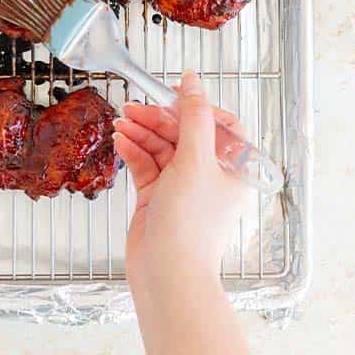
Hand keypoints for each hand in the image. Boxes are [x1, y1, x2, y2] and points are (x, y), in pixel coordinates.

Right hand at [112, 70, 248, 295]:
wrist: (167, 272)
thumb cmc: (190, 225)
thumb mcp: (194, 161)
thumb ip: (193, 117)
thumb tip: (193, 81)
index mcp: (234, 168)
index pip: (220, 124)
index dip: (195, 107)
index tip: (169, 93)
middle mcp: (210, 176)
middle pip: (185, 133)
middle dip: (158, 119)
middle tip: (132, 108)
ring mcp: (183, 187)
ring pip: (162, 148)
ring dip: (141, 133)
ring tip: (120, 123)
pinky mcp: (158, 198)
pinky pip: (146, 165)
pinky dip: (133, 151)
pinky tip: (121, 142)